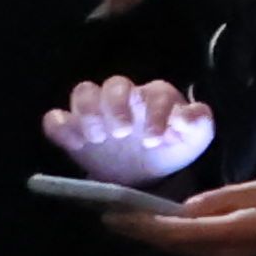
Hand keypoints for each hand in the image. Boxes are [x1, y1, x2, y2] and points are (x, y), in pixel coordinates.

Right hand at [41, 75, 217, 184]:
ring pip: (84, 91)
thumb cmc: (172, 146)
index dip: (155, 114)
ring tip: (96, 138)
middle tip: (121, 133)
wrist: (147, 172)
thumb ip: (199, 123)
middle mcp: (125, 98)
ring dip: (87, 111)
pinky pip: (56, 118)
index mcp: (155, 97)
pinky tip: (72, 145)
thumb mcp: (194, 138)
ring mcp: (97, 111)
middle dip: (116, 105)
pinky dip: (59, 126)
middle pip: (115, 84)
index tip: (155, 140)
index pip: (155, 94)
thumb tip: (190, 116)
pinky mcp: (75, 130)